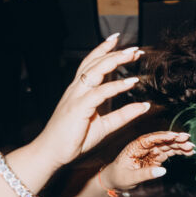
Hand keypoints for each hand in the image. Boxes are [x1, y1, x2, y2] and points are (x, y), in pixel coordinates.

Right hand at [28, 35, 150, 167]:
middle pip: (95, 63)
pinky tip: (131, 82)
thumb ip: (123, 115)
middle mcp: (76, 89)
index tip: (121, 43)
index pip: (92, 64)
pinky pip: (99, 93)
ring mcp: (76, 97)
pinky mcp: (78, 108)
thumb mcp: (105, 126)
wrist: (52, 153)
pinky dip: (116, 86)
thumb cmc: (74, 139)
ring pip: (96, 71)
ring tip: (133, 55)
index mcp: (80, 91)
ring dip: (116, 60)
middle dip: (115, 52)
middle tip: (135, 48)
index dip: (105, 51)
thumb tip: (143, 106)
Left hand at [100, 130, 194, 191]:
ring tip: (192, 147)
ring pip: (167, 145)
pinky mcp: (156, 157)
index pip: (151, 139)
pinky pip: (169, 152)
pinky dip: (178, 152)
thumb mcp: (130, 177)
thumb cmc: (118, 177)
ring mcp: (151, 151)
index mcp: (135, 146)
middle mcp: (145, 146)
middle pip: (162, 140)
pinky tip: (188, 152)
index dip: (163, 137)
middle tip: (188, 139)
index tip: (174, 136)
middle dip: (175, 139)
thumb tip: (163, 170)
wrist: (114, 180)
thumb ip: (146, 174)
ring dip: (179, 145)